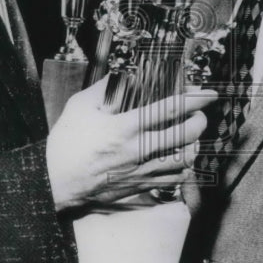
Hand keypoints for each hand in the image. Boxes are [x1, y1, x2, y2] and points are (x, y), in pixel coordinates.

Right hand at [46, 77, 215, 212]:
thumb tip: (123, 76)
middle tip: (199, 114)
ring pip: (184, 159)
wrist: (54, 182)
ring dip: (194, 145)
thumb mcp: (79, 107)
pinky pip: (173, 180)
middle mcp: (137, 150)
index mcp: (124, 127)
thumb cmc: (65, 145)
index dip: (193, 99)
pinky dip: (184, 167)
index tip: (208, 94)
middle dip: (200, 121)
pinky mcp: (139, 186)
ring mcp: (140, 171)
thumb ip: (105, 90)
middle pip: (184, 135)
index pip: (168, 110)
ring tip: (191, 135)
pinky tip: (180, 158)